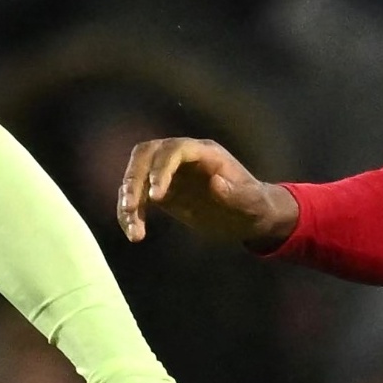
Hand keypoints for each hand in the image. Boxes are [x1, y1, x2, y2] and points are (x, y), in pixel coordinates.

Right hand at [116, 136, 297, 250]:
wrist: (248, 216)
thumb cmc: (253, 205)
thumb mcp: (251, 203)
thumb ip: (236, 194)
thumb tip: (216, 183)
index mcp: (205, 153)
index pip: (175, 149)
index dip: (162, 168)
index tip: (156, 197)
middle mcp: (182, 157)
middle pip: (147, 154)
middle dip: (134, 179)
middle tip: (132, 208)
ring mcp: (169, 172)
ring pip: (137, 174)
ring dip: (128, 199)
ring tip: (133, 230)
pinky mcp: (162, 191)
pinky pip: (138, 195)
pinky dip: (131, 212)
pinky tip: (134, 232)